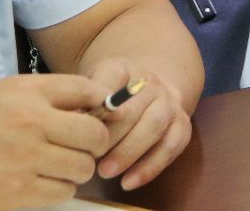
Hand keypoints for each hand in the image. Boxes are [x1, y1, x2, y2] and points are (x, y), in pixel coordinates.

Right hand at [0, 73, 112, 210]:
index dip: (100, 104)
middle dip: (94, 141)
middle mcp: (30, 122)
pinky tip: (42, 181)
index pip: (88, 91)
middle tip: (81, 145)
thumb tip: (89, 106)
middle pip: (95, 134)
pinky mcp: (15, 193)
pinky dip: (59, 188)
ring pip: (83, 167)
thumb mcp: (1, 91)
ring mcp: (24, 159)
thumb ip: (43, 96)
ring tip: (58, 165)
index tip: (97, 114)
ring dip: (77, 168)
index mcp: (27, 91)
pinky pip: (62, 193)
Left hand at [86, 56, 192, 189]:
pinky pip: (172, 145)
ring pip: (155, 124)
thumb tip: (67, 122)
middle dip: (111, 135)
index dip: (101, 100)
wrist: (147, 87)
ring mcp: (169, 101)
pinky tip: (128, 182)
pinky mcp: (182, 124)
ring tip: (105, 172)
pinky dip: (151, 166)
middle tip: (89, 157)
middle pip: (134, 107)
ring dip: (130, 151)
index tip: (83, 124)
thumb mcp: (91, 87)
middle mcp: (150, 81)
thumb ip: (80, 102)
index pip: (113, 76)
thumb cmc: (109, 94)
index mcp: (124, 67)